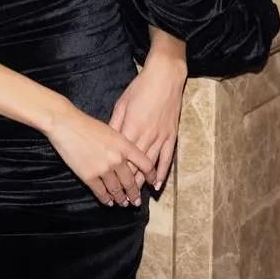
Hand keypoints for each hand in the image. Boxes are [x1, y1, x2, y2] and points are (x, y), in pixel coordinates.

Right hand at [46, 102, 157, 206]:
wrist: (66, 125)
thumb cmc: (87, 124)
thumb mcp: (111, 130)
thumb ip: (122, 145)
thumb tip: (129, 160)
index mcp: (124, 145)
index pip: (146, 164)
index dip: (152, 175)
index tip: (154, 182)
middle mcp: (117, 159)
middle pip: (131, 182)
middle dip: (134, 194)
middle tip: (136, 201)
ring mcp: (103, 169)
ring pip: (117, 190)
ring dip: (121, 199)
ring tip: (123, 203)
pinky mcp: (89, 177)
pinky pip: (101, 192)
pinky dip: (106, 199)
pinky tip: (108, 201)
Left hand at [109, 53, 186, 194]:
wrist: (165, 78)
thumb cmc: (141, 88)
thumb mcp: (122, 103)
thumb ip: (115, 123)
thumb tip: (108, 140)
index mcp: (132, 127)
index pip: (122, 156)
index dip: (117, 173)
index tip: (110, 186)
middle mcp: (147, 135)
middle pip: (136, 165)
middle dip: (129, 183)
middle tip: (123, 200)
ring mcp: (161, 137)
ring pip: (150, 165)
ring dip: (143, 183)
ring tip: (136, 198)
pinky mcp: (171, 136)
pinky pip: (166, 158)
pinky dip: (162, 173)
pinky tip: (156, 185)